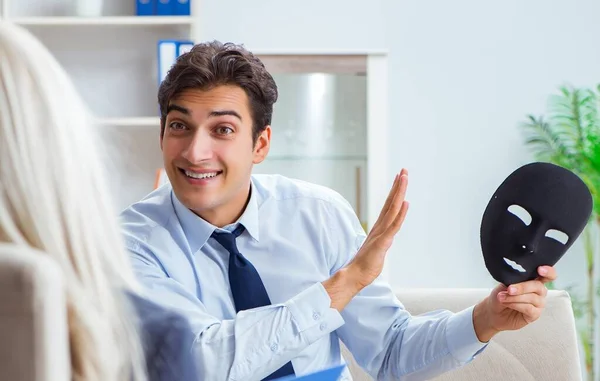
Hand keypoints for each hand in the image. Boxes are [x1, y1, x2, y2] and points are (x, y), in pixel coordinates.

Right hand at [346, 169, 409, 289]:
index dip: (394, 192)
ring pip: (392, 209)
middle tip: (403, 170)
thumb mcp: (376, 250)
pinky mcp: (382, 242)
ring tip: (404, 177)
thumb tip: (385, 239)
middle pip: (390, 202)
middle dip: (398, 186)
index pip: (388, 206)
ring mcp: (381, 233)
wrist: (354, 275)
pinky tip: (406, 203)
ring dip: (399, 192)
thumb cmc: (364, 265)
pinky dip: (400, 214)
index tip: (398, 178)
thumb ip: (381, 241)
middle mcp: (380, 227)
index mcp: (379, 228)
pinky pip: (393, 226)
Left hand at [473, 266, 556, 341]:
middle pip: (538, 286)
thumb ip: (514, 280)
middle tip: (509, 289)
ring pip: (532, 298)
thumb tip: (516, 278)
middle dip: (523, 287)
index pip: (548, 275)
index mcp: (534, 280)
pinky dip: (516, 305)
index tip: (540, 269)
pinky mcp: (535, 314)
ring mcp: (538, 303)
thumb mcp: (504, 284)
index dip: (548, 271)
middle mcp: (539, 291)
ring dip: (515, 297)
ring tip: (502, 297)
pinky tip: (507, 304)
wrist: (493, 311)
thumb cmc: (501, 294)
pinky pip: (529, 309)